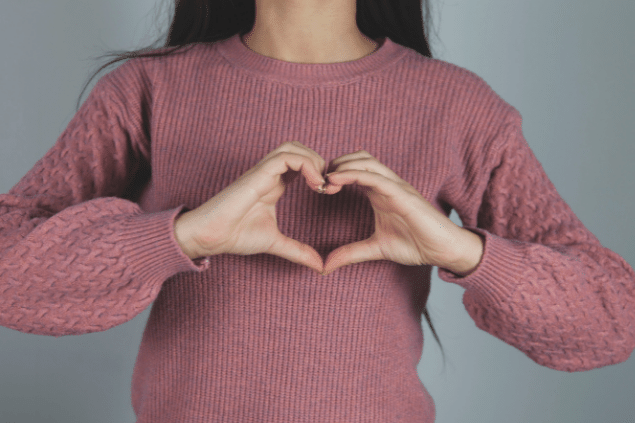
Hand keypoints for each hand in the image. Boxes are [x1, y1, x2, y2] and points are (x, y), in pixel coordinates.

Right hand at [180, 141, 326, 272]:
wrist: (209, 236)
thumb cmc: (234, 236)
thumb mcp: (275, 243)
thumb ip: (298, 251)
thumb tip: (319, 265)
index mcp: (273, 184)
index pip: (300, 163)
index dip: (319, 172)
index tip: (329, 193)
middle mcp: (268, 174)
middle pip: (298, 148)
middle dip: (319, 162)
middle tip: (329, 186)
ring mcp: (262, 172)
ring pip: (293, 147)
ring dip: (313, 160)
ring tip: (322, 184)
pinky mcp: (258, 174)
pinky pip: (286, 157)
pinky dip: (306, 165)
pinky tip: (315, 184)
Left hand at [319, 150, 466, 274]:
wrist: (443, 250)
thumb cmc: (416, 244)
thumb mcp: (375, 249)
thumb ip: (351, 253)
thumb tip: (326, 266)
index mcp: (380, 192)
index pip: (355, 169)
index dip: (335, 173)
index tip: (318, 187)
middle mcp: (387, 184)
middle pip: (358, 158)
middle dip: (336, 163)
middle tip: (318, 180)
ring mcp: (396, 186)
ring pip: (366, 161)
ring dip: (343, 165)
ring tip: (326, 179)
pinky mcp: (403, 194)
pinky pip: (376, 177)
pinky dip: (355, 174)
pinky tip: (337, 180)